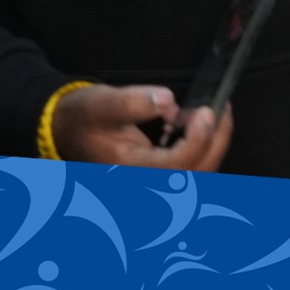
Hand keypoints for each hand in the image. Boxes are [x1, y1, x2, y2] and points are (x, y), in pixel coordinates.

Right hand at [49, 83, 232, 171]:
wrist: (67, 132)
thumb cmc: (83, 119)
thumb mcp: (102, 103)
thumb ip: (133, 102)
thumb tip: (167, 101)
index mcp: (129, 174)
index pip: (177, 168)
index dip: (199, 141)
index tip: (207, 111)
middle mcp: (144, 188)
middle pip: (197, 176)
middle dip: (216, 141)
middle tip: (221, 109)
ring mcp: (154, 188)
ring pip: (199, 176)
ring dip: (211, 146)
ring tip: (208, 115)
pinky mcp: (160, 181)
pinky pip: (192, 173)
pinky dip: (202, 150)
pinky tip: (196, 127)